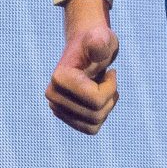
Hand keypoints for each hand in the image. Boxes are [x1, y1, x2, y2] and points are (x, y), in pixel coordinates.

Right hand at [46, 0, 118, 134]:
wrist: (89, 48)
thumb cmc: (98, 42)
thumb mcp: (103, 38)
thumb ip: (100, 42)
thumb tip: (95, 44)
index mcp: (59, 79)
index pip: (96, 100)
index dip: (111, 87)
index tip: (111, 72)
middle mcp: (53, 96)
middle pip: (96, 114)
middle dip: (110, 97)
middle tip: (108, 79)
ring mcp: (57, 108)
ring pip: (94, 124)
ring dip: (107, 107)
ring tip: (104, 88)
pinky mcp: (65, 116)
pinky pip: (90, 128)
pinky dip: (101, 115)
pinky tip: (101, 98)